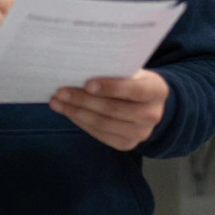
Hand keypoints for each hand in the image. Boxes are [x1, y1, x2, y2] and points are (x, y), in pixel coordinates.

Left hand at [50, 70, 169, 150]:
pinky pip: (99, 134)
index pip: (134, 90)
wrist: (151, 107)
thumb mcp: (135, 73)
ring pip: (102, 123)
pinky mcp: (126, 144)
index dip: (110, 87)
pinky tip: (68, 112)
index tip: (87, 83)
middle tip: (61, 92)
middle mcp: (151, 115)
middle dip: (84, 100)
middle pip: (113, 109)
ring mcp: (140, 133)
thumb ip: (117, 72)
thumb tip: (82, 70)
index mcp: (157, 91)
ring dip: (76, 112)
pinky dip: (80, 122)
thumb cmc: (136, 82)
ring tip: (58, 102)